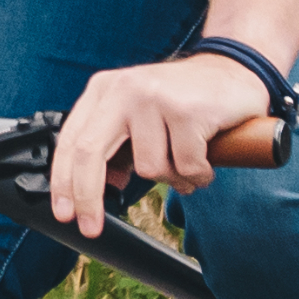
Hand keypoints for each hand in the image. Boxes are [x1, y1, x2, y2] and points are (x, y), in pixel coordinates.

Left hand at [46, 51, 275, 236]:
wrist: (235, 71)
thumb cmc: (185, 99)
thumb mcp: (139, 116)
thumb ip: (116, 144)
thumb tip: (103, 184)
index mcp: (104, 89)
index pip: (71, 140)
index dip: (63, 182)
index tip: (64, 214)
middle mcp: (124, 89)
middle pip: (89, 152)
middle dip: (87, 198)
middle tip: (90, 228)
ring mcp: (154, 97)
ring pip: (149, 168)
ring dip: (173, 178)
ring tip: (188, 161)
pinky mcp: (186, 110)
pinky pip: (186, 167)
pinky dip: (199, 173)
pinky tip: (207, 157)